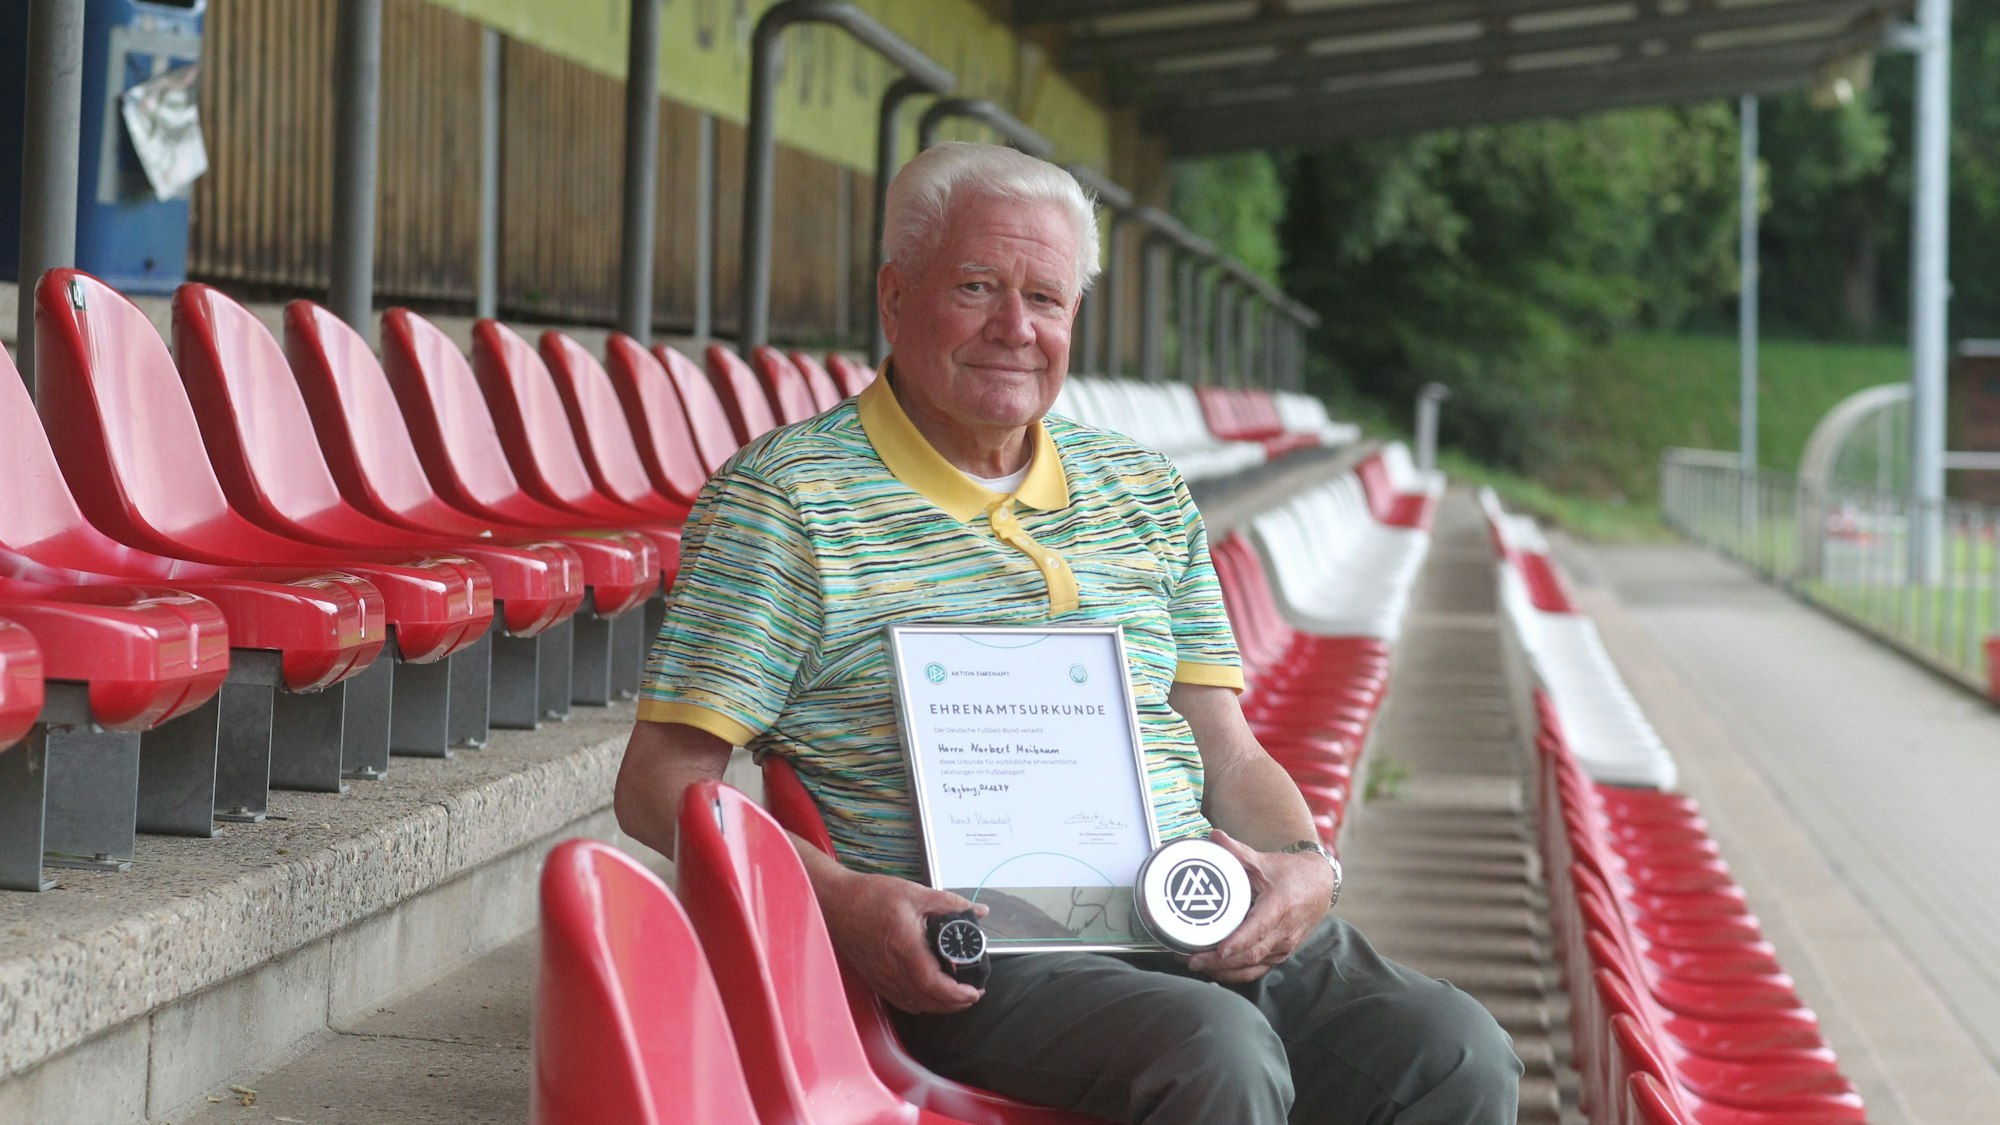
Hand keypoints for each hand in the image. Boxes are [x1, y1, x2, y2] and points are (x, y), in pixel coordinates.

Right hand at [816, 868, 989, 1013]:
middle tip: (972, 992)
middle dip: (956, 1003)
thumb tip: (978, 911)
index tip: (974, 990)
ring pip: (916, 1005)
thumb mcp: (915, 893)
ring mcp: (881, 977)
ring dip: (940, 1005)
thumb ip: (949, 903)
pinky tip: (929, 992)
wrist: (835, 902)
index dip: (958, 994)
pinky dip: (921, 1003)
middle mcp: (891, 969)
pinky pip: (902, 1001)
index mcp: (904, 947)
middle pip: (929, 1002)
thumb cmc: (870, 896)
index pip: (934, 985)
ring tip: (956, 994)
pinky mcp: (875, 979)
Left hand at [1184, 829, 1331, 982]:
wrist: (1320, 886)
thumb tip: (1214, 836)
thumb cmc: (1291, 873)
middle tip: (1192, 960)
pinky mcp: (1281, 955)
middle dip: (1220, 962)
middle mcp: (1284, 931)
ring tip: (1197, 966)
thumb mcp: (1265, 861)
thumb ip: (1239, 851)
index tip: (1219, 950)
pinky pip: (1257, 970)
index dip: (1239, 942)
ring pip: (1253, 966)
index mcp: (1280, 906)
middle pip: (1251, 954)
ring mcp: (1284, 947)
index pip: (1258, 930)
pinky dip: (1236, 974)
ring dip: (1224, 971)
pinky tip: (1215, 971)